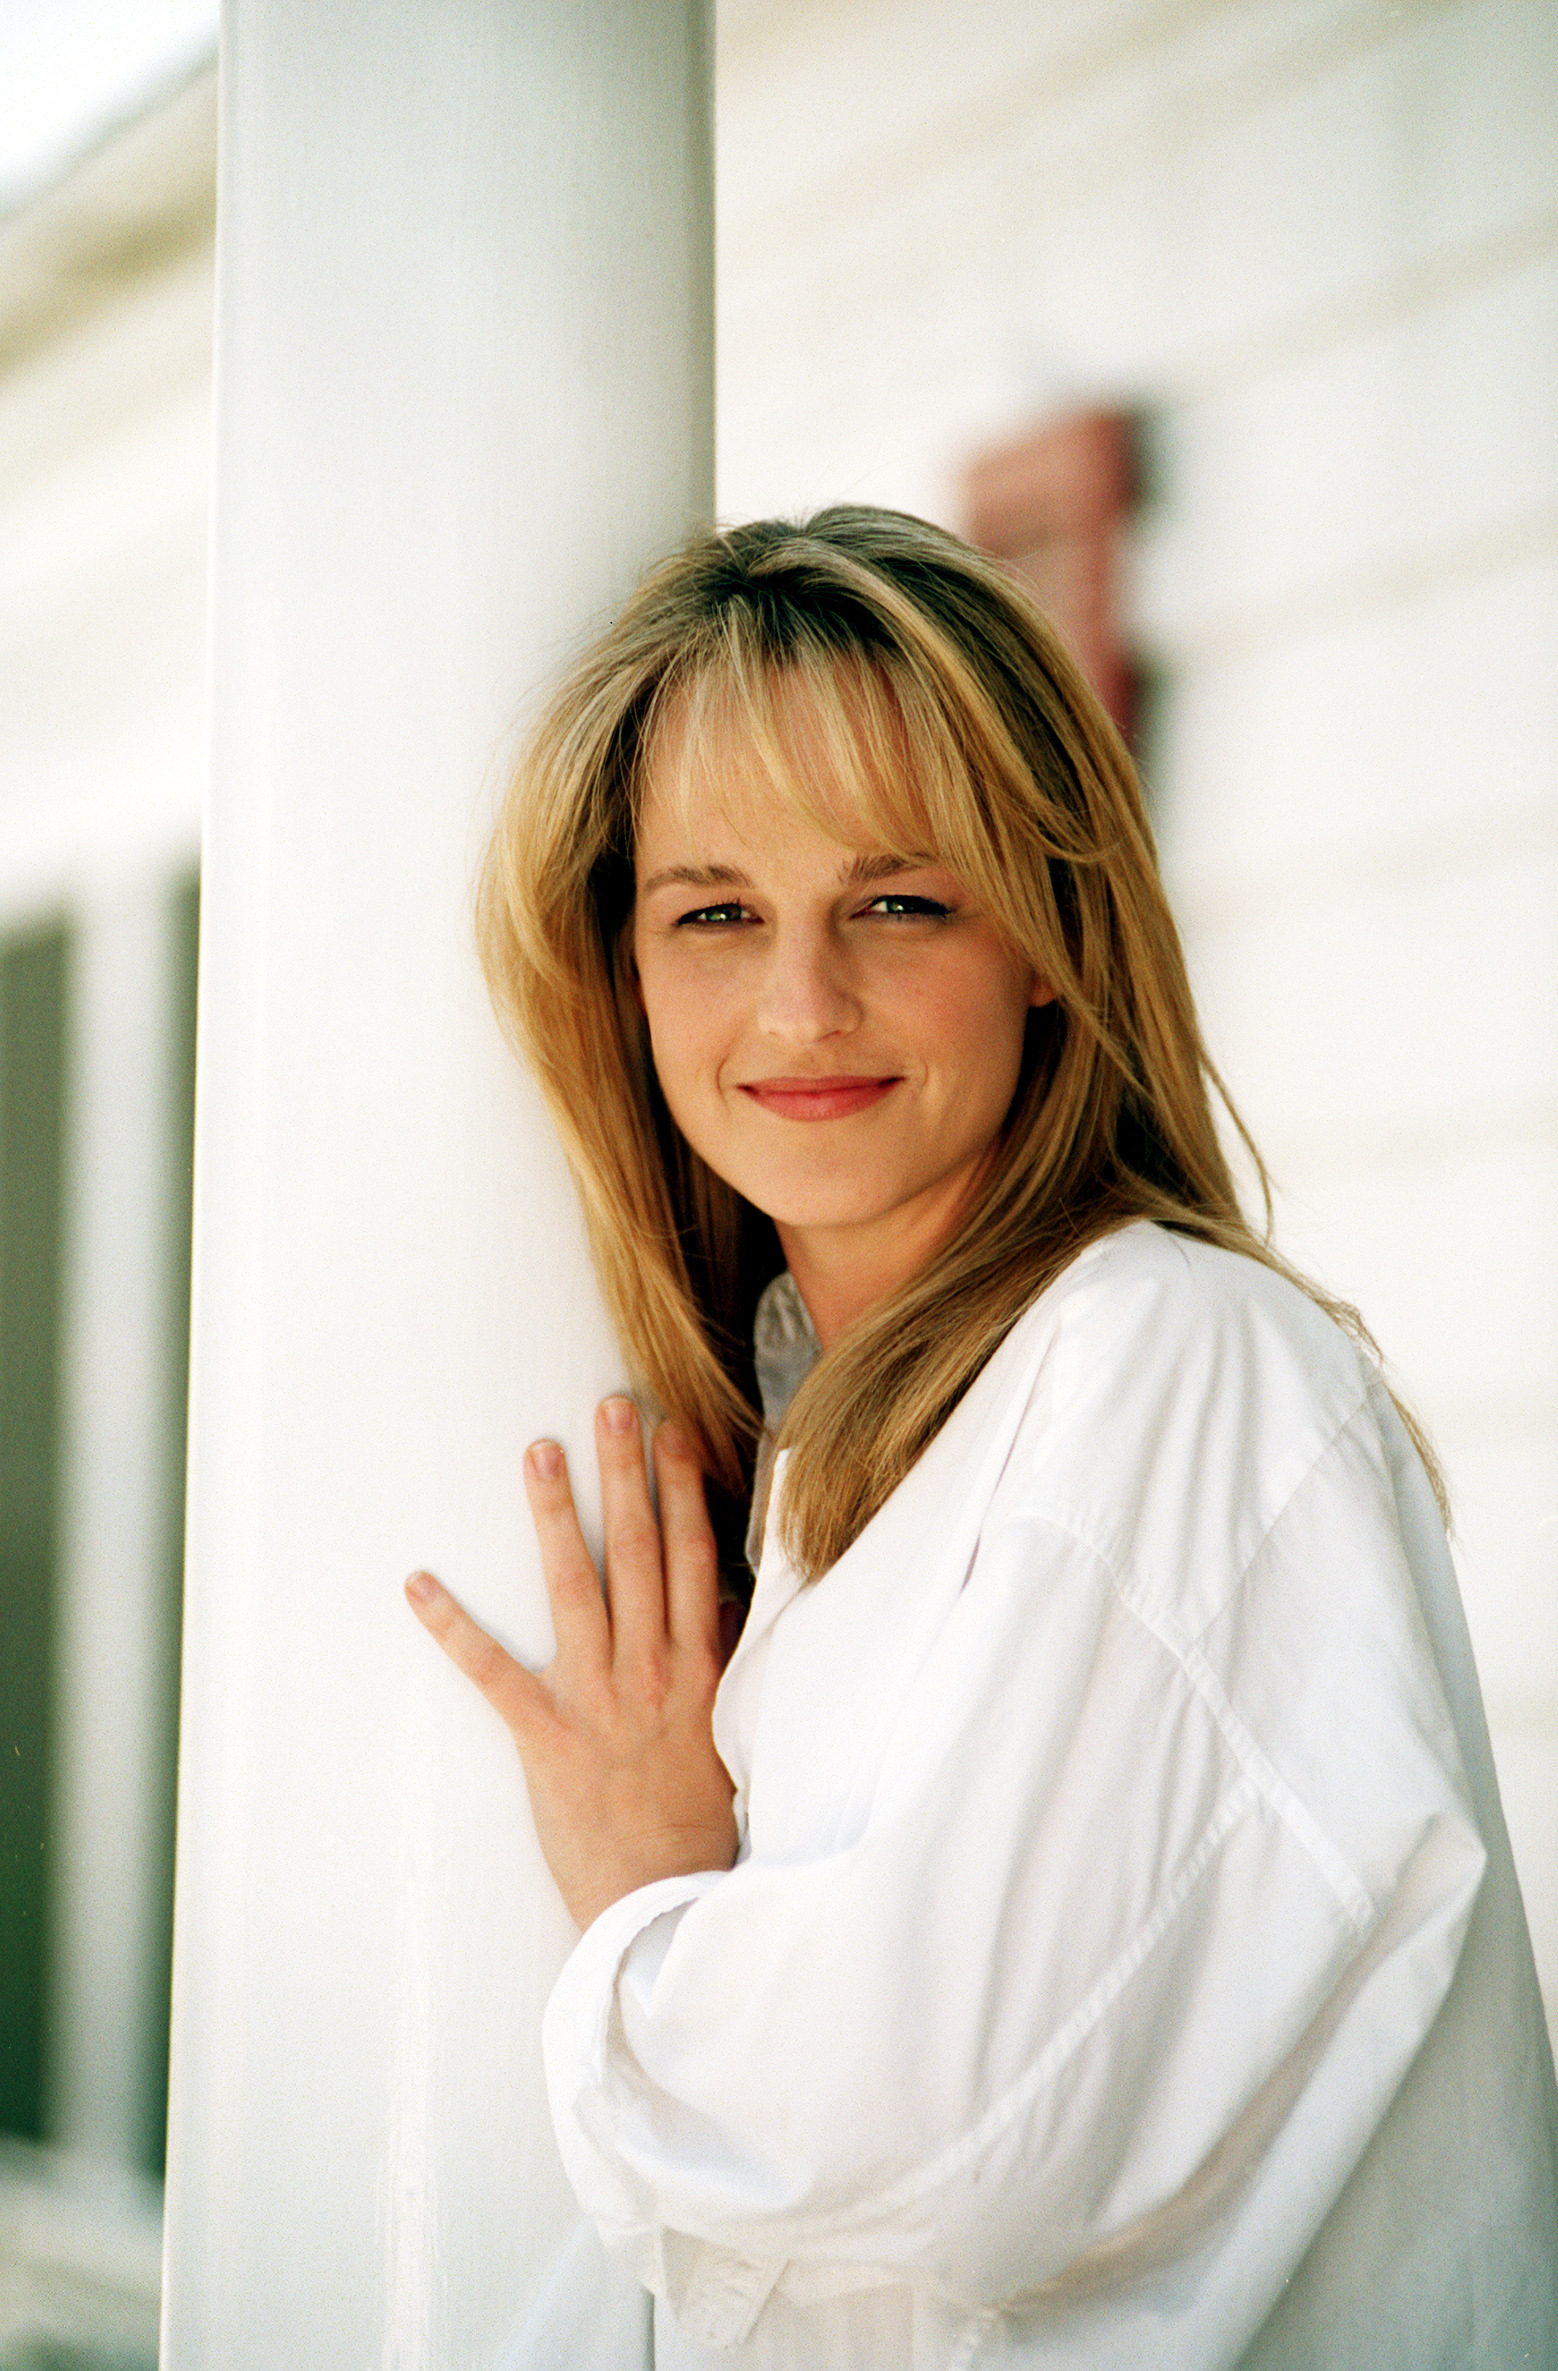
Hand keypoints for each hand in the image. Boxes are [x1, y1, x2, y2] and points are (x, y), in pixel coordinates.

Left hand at [405, 1398, 737, 1929]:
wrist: (666, 1905)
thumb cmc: (698, 1823)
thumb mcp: (732, 1734)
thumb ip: (724, 1666)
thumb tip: (725, 1604)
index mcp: (701, 1668)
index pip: (697, 1558)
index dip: (684, 1489)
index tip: (675, 1430)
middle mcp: (653, 1671)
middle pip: (642, 1552)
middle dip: (627, 1474)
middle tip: (612, 1407)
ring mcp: (598, 1701)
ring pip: (576, 1589)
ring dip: (555, 1516)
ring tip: (539, 1452)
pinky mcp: (546, 1739)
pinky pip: (494, 1672)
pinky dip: (454, 1627)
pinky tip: (419, 1582)